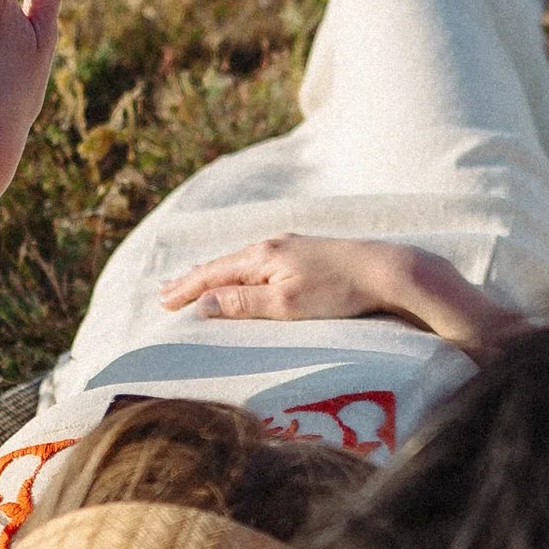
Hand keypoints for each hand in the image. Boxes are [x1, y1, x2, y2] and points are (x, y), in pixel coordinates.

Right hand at [160, 235, 424, 326]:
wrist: (387, 271)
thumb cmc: (338, 292)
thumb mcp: (285, 304)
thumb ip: (242, 304)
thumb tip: (202, 304)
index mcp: (262, 256)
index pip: (212, 274)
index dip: (186, 289)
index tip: (162, 303)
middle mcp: (271, 244)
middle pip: (222, 264)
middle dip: (192, 279)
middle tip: (164, 292)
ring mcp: (290, 246)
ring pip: (240, 261)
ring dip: (214, 274)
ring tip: (194, 281)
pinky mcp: (306, 253)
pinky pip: (259, 261)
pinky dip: (239, 270)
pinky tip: (243, 274)